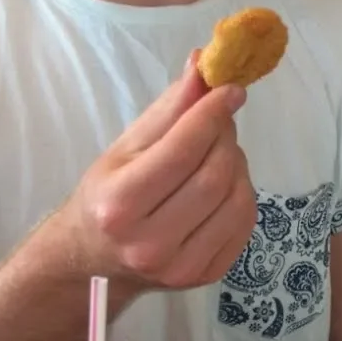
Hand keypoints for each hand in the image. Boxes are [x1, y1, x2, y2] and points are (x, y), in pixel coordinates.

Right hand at [53, 57, 257, 292]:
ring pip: (237, 198)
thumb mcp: (125, 148)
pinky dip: (242, 193)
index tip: (230, 89)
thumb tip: (204, 64)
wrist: (96, 260)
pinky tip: (223, 184)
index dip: (212, 114)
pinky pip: (245, 223)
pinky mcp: (207, 276)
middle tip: (219, 121)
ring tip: (217, 154)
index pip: (181, 151)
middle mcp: (149, 243)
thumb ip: (168, 109)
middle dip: (225, 137)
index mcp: (119, 206)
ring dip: (236, 164)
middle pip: (214, 175)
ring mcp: (182, 267)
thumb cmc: (108, 195)